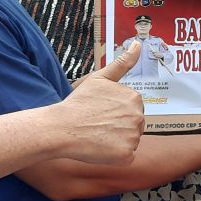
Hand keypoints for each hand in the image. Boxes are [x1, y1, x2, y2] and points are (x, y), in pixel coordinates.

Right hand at [54, 41, 144, 164]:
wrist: (61, 128)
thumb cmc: (78, 103)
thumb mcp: (100, 78)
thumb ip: (122, 62)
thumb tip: (138, 44)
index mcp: (134, 98)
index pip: (131, 110)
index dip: (114, 113)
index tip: (99, 113)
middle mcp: (139, 116)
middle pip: (133, 126)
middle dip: (118, 127)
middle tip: (97, 124)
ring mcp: (134, 136)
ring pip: (130, 141)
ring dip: (116, 141)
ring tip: (97, 135)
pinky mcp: (127, 154)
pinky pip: (125, 157)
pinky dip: (114, 155)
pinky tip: (100, 148)